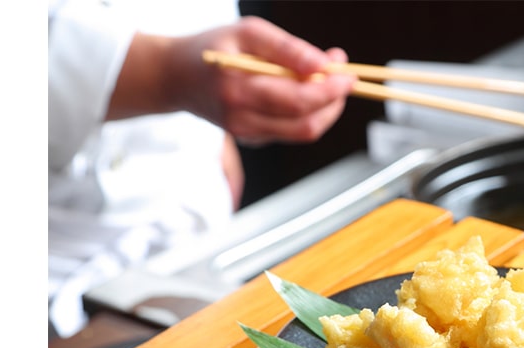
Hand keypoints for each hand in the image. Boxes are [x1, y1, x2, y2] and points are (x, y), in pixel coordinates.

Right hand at [107, 16, 355, 144]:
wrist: (175, 77)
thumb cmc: (213, 47)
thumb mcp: (248, 33)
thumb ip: (288, 49)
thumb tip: (325, 65)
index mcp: (238, 91)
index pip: (299, 101)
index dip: (331, 90)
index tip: (348, 73)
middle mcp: (242, 119)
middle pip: (307, 124)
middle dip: (334, 102)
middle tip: (346, 76)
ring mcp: (247, 134)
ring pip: (303, 132)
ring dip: (326, 109)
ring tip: (329, 80)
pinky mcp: (251, 139)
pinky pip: (291, 131)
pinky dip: (307, 113)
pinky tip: (304, 91)